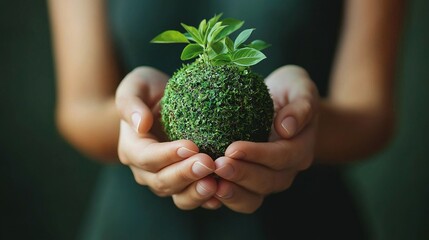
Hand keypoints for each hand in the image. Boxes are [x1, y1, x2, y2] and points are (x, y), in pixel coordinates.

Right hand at [115, 67, 218, 209]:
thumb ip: (131, 103)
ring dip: (196, 192)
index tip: (191, 146)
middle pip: (162, 181)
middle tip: (208, 163)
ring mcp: (165, 180)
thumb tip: (141, 124)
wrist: (161, 103)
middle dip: (185, 174)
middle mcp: (145, 171)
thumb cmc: (148, 91)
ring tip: (215, 184)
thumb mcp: (136, 86)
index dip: (168, 155)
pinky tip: (222, 192)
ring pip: (178, 195)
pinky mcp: (184, 184)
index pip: (147, 157)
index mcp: (132, 148)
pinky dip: (207, 199)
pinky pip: (193, 197)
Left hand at [213, 65, 318, 212]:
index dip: (258, 155)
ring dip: (232, 192)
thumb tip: (286, 128)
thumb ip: (300, 106)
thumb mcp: (300, 87)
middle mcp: (286, 170)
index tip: (233, 148)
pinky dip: (224, 196)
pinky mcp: (250, 184)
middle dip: (241, 175)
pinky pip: (239, 198)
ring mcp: (268, 180)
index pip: (282, 157)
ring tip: (210, 183)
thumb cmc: (290, 91)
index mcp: (300, 148)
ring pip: (253, 197)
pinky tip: (205, 188)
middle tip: (217, 165)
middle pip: (267, 181)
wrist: (282, 103)